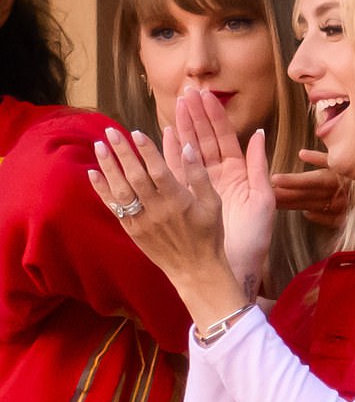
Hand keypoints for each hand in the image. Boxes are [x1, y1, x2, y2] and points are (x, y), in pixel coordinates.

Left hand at [88, 128, 249, 325]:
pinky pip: (114, 208)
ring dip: (108, 168)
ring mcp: (143, 221)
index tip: (136, 133)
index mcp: (179, 202)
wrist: (195, 270)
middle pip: (136, 177)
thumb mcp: (213, 203)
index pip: (159, 171)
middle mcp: (158, 211)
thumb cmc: (208, 234)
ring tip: (99, 146)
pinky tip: (93, 173)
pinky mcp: (133, 230)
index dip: (147, 151)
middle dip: (122, 153)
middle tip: (110, 132)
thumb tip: (187, 146)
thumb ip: (199, 175)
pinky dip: (103, 191)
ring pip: (121, 191)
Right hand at [170, 87, 275, 299]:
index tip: (205, 96)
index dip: (215, 116)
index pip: (224, 138)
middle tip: (184, 93)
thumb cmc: (254, 239)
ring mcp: (202, 187)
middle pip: (205, 139)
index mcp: (239, 174)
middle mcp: (219, 178)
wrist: (236, 268)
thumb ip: (260, 166)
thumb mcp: (263, 200)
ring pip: (190, 152)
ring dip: (183, 128)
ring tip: (173, 106)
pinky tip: (164, 136)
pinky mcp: (188, 199)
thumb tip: (259, 134)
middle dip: (195, 116)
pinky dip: (170, 154)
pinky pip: (177, 172)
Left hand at [272, 150, 347, 227]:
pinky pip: (331, 219)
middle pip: (308, 195)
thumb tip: (302, 153)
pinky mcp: (349, 217)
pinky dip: (318, 216)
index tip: (274, 180)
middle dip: (286, 194)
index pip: (312, 180)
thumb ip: (324, 156)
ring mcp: (343, 207)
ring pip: (314, 206)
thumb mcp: (346, 156)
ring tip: (276, 202)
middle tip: (268, 193)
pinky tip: (306, 214)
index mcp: (339, 178)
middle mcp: (339, 194)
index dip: (293, 181)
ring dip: (295, 204)